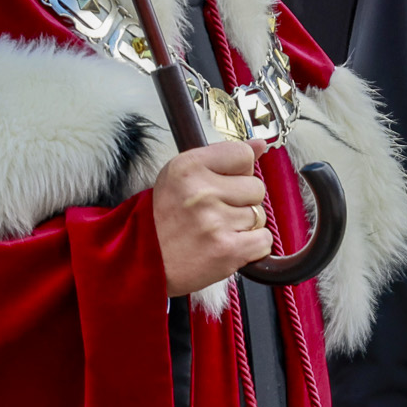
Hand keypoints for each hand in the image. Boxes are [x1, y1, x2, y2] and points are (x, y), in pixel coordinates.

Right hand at [153, 141, 272, 295]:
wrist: (142, 262)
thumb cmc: (166, 218)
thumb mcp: (182, 176)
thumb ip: (223, 157)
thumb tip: (260, 144)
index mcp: (188, 166)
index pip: (243, 155)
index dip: (238, 172)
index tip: (221, 185)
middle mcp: (201, 191)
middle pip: (257, 187)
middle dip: (243, 201)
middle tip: (216, 213)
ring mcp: (214, 222)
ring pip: (259, 215)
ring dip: (244, 226)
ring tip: (216, 231)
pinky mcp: (227, 250)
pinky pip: (264, 241)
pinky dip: (252, 247)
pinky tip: (229, 246)